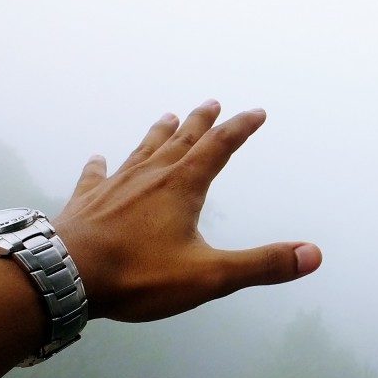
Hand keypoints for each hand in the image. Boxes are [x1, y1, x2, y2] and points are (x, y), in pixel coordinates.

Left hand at [53, 101, 321, 321]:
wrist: (64, 275)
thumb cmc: (138, 275)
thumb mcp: (210, 275)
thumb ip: (262, 265)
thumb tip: (314, 255)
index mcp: (183, 186)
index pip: (220, 147)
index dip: (241, 128)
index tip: (256, 112)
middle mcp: (151, 175)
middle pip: (182, 140)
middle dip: (201, 122)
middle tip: (212, 102)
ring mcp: (116, 185)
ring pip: (143, 150)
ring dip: (159, 133)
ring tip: (169, 117)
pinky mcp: (86, 201)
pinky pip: (96, 176)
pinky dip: (100, 165)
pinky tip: (98, 158)